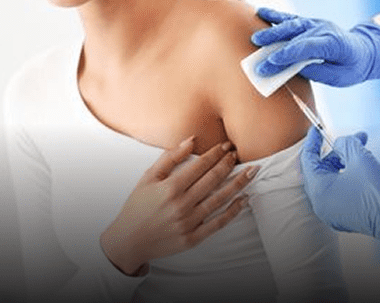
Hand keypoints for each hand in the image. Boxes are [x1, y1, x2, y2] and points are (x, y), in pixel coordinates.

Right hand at [100, 138, 259, 274]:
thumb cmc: (137, 206)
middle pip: (212, 180)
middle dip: (228, 164)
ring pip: (219, 200)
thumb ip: (170, 158)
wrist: (128, 241)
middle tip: (238, 154)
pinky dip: (233, 211)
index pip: (200, 166)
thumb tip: (191, 140)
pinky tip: (243, 200)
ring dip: (238, 184)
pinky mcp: (192, 238)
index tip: (226, 146)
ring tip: (251, 172)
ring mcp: (188, 223)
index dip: (215, 154)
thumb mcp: (148, 177)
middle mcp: (181, 205)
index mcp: (170, 188)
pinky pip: (218, 223)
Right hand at [251, 7, 379, 86]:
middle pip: (296, 35)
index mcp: (334, 44)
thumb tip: (293, 68)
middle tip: (257, 55)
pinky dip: (275, 16)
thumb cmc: (352, 67)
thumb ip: (317, 72)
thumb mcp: (339, 77)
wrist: (365, 50)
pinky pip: (291, 18)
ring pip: (292, 24)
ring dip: (272, 31)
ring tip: (255, 38)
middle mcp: (323, 29)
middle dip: (274, 45)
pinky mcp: (310, 22)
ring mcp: (316, 23)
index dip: (287, 55)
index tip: (270, 64)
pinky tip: (260, 12)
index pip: (307, 48)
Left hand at [300, 127, 379, 262]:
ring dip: (341, 164)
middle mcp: (320, 204)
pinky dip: (344, 178)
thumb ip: (345, 143)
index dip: (313, 141)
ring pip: (329, 180)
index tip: (317, 130)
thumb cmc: (378, 193)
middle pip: (319, 170)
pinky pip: (337, 192)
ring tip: (359, 153)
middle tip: (348, 141)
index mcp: (318, 190)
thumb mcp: (359, 157)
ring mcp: (331, 213)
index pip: (308, 159)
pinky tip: (359, 170)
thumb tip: (340, 143)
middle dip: (334, 153)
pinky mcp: (343, 217)